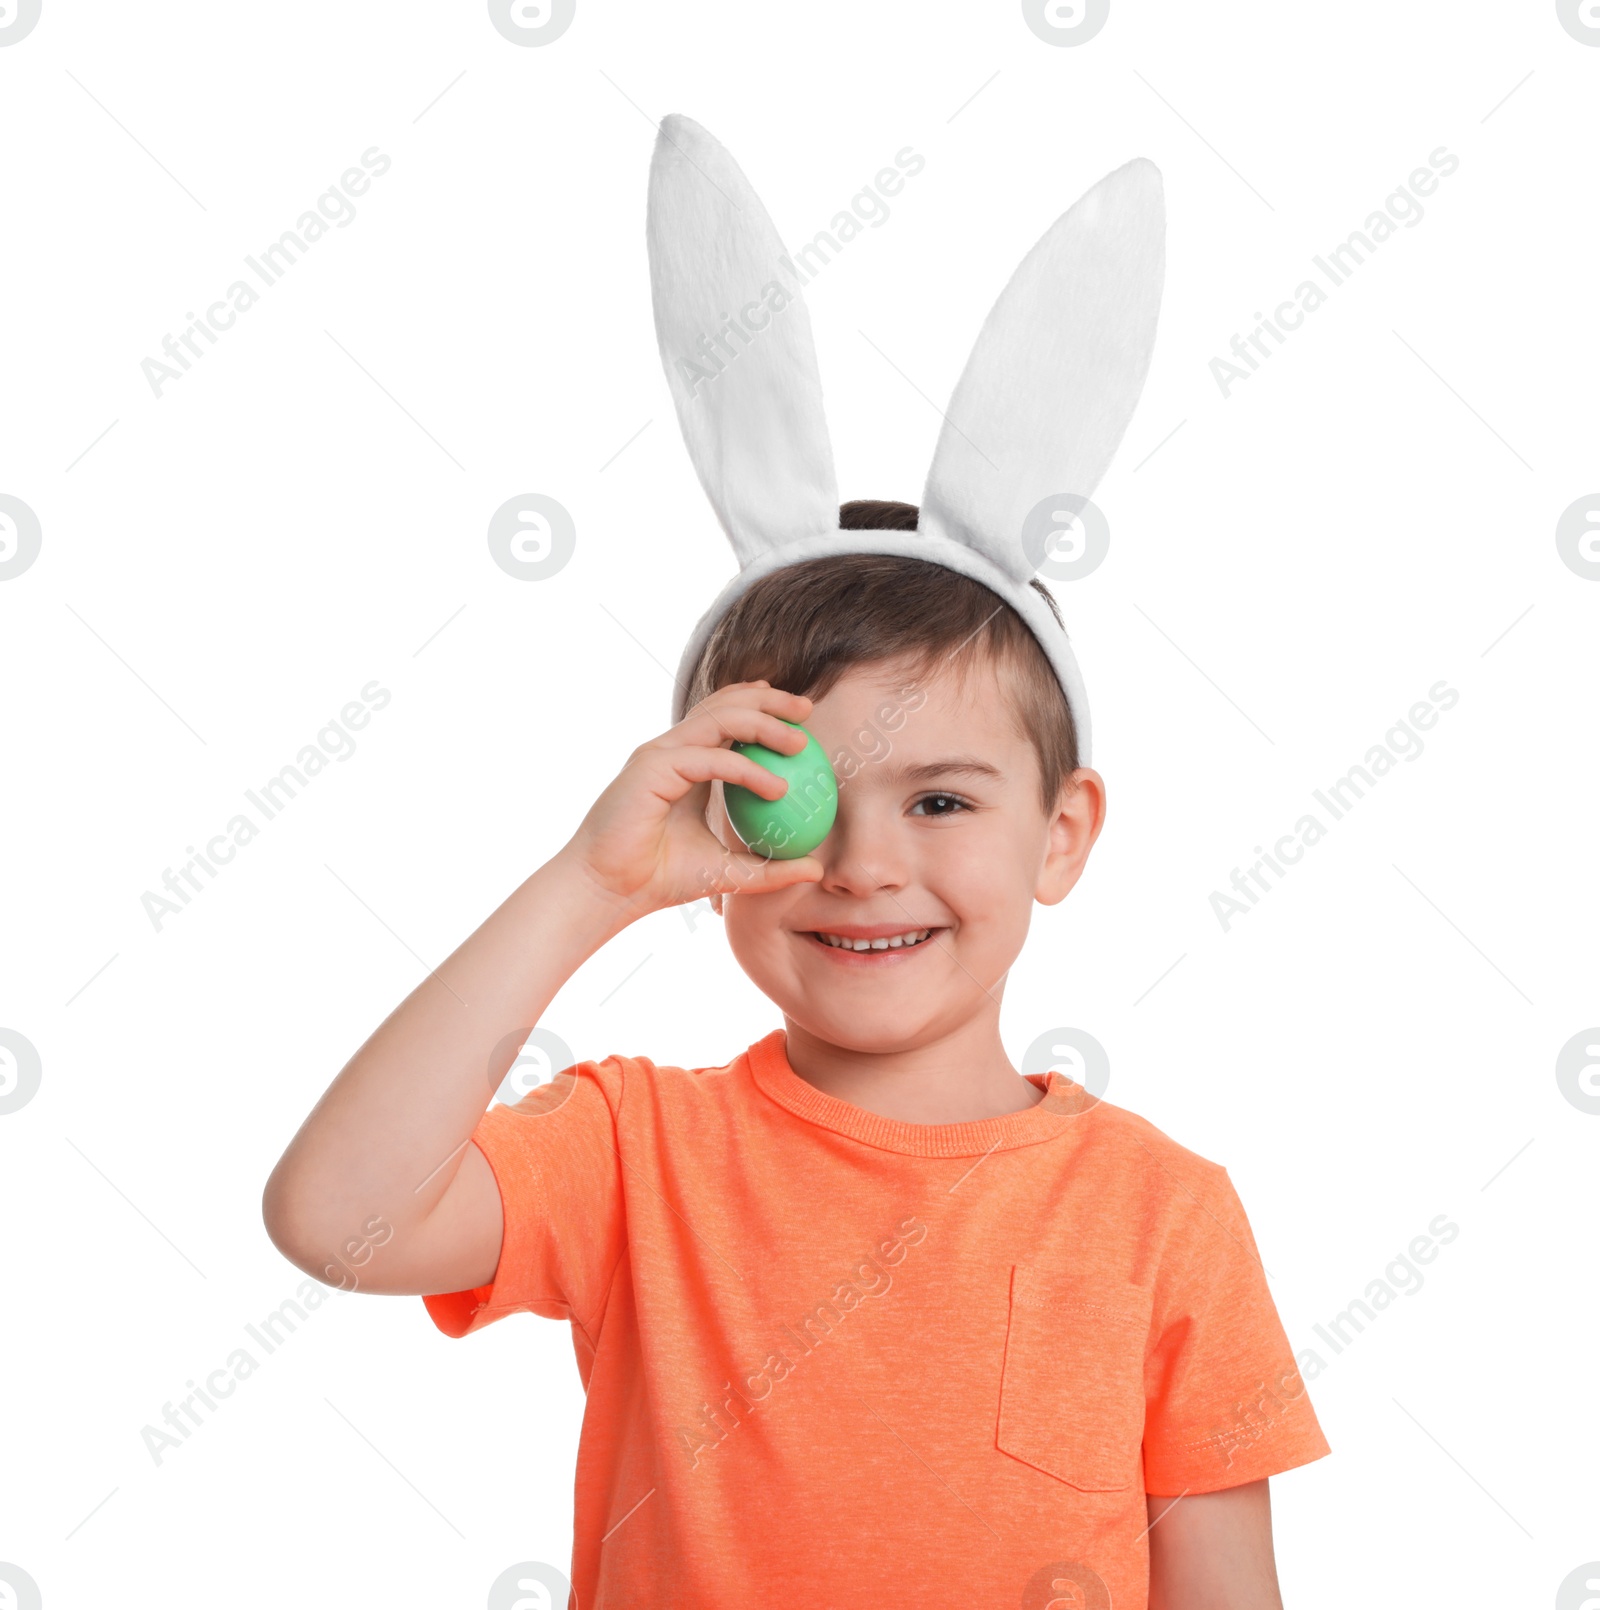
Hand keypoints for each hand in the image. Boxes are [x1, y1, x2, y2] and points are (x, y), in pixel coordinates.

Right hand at [557, 681, 824, 920]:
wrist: (610, 890)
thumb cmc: (660, 879)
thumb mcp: (729, 872)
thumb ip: (771, 867)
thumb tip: (816, 868)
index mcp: (687, 763)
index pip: (726, 718)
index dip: (761, 706)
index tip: (800, 715)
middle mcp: (673, 750)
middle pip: (725, 705)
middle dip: (769, 699)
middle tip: (807, 710)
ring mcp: (660, 754)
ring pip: (719, 720)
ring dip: (764, 724)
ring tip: (800, 743)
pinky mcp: (652, 768)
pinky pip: (709, 758)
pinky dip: (746, 769)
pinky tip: (777, 787)